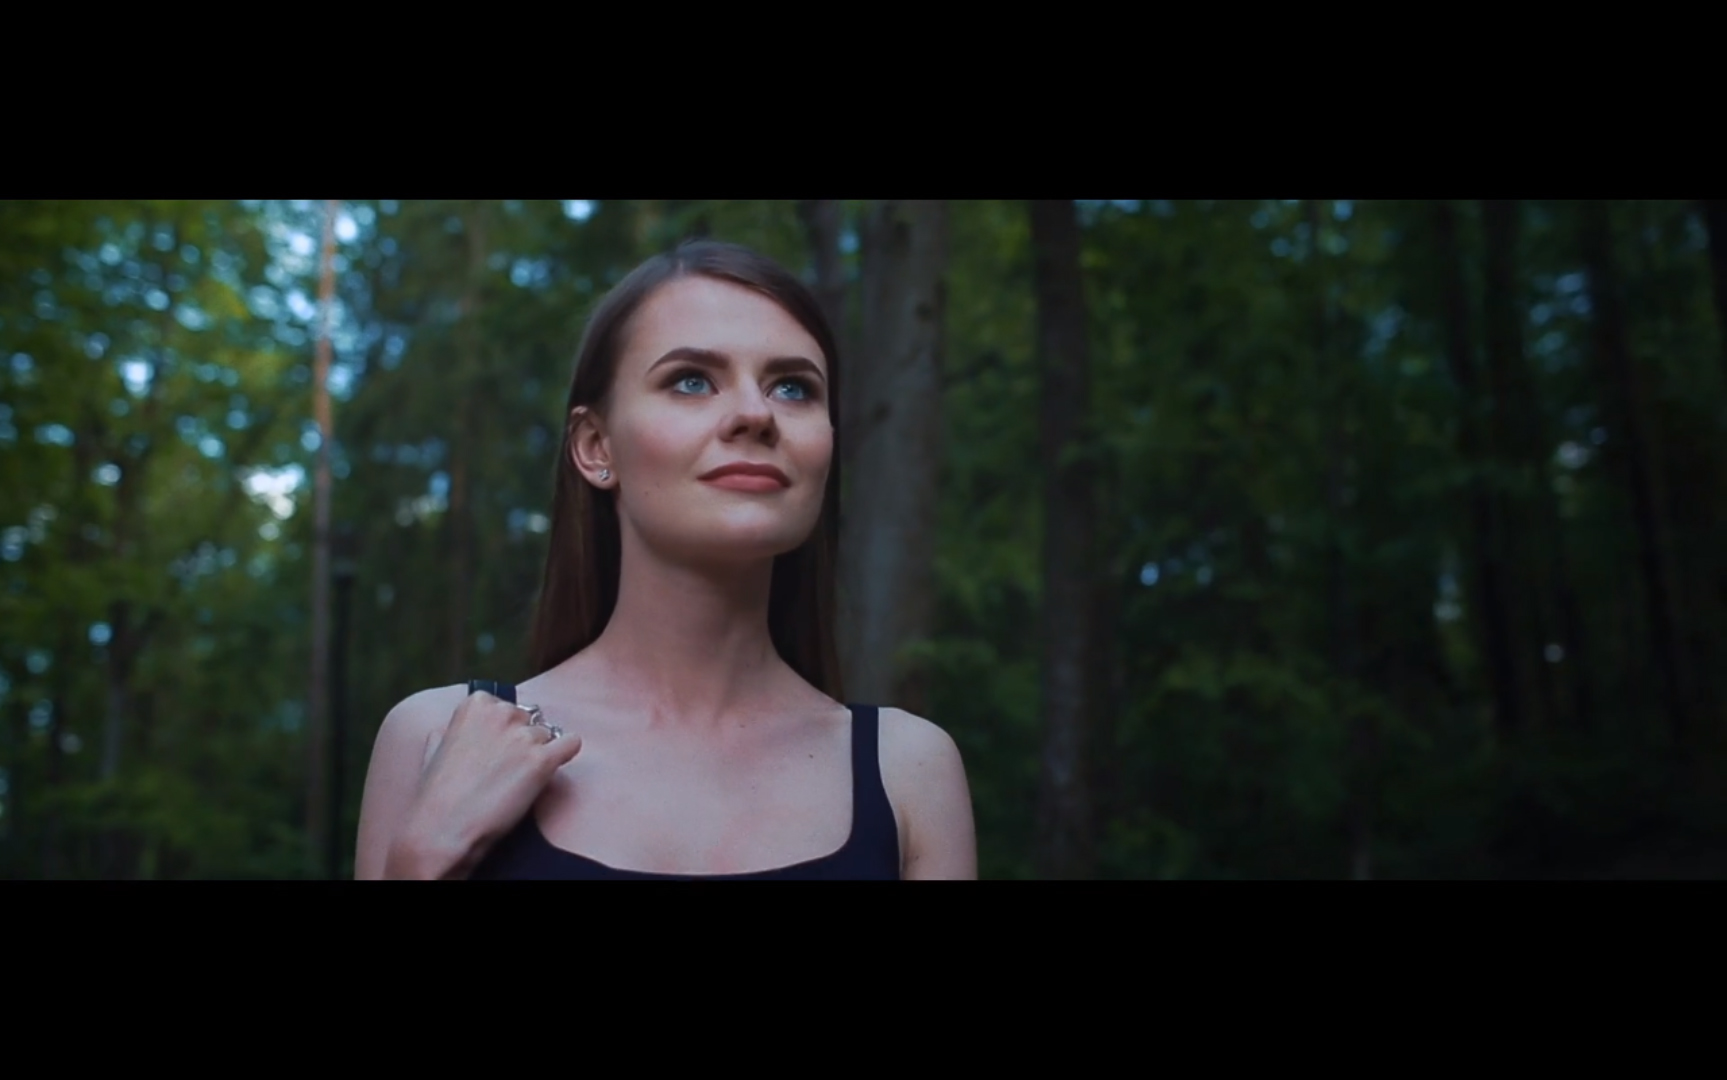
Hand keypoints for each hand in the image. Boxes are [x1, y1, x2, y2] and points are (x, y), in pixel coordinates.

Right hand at [387, 691, 581, 878]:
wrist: (442, 830)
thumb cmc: (436, 796)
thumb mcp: (434, 749)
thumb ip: (450, 731)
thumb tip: (448, 730)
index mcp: (476, 703)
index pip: (508, 706)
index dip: (505, 731)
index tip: (493, 751)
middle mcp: (502, 712)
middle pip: (530, 719)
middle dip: (523, 740)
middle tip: (507, 769)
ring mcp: (524, 736)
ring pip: (549, 735)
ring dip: (540, 754)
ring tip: (519, 780)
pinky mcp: (543, 761)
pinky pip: (572, 744)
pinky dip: (565, 755)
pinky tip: (549, 771)